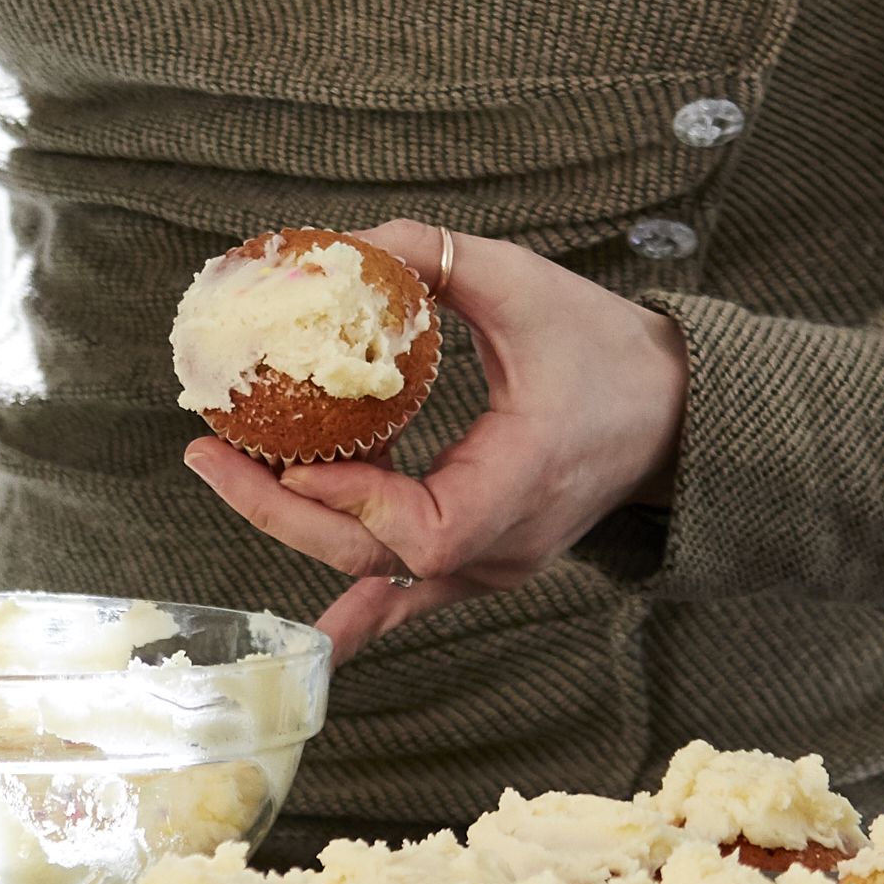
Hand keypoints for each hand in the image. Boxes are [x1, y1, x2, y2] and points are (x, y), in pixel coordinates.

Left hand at [182, 221, 686, 656]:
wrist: (674, 409)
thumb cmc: (606, 347)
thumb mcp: (524, 284)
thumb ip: (434, 257)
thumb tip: (342, 242)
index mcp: (522, 482)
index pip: (423, 529)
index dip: (350, 501)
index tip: (289, 452)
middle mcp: (507, 543)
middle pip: (378, 557)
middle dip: (281, 509)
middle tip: (209, 453)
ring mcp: (497, 564)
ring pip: (383, 572)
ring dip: (302, 530)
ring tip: (227, 475)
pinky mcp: (487, 560)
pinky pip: (415, 595)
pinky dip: (363, 612)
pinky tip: (320, 641)